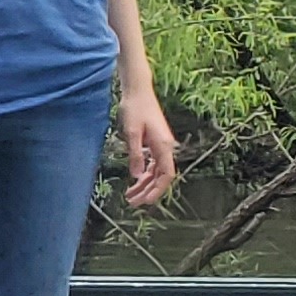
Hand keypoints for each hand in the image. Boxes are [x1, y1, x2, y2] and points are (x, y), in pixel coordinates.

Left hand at [118, 87, 178, 207]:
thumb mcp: (131, 133)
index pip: (166, 175)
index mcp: (164, 146)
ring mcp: (161, 145)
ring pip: (156, 172)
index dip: (158, 190)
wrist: (138, 93)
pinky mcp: (155, 143)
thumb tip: (136, 176)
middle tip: (132, 203)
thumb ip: (135, 154)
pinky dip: (144, 174)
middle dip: (148, 191)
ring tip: (129, 196)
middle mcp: (166, 147)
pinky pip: (152, 164)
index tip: (146, 202)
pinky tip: (135, 181)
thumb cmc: (134, 109)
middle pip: (161, 177)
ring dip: (144, 185)